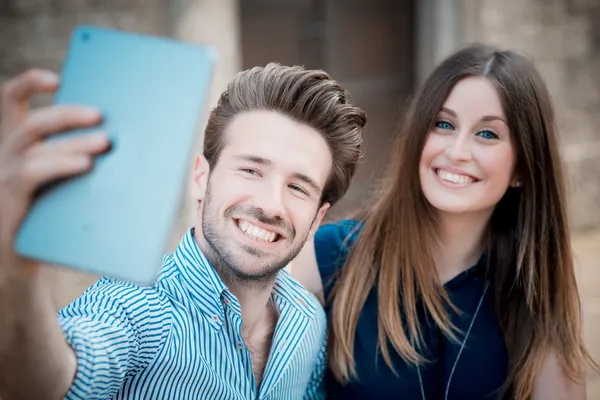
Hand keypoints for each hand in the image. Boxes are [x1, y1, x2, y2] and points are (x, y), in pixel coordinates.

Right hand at [0, 68, 109, 278]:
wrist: (20, 257)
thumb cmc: (49, 213)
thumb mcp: (61, 179)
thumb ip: (77, 155)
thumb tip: (118, 138)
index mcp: (17, 142)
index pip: (11, 100)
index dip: (30, 83)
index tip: (58, 79)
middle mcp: (5, 152)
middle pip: (32, 121)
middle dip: (67, 114)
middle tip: (101, 115)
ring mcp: (4, 173)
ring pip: (35, 146)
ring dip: (72, 141)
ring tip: (104, 142)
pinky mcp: (9, 196)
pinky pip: (32, 173)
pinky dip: (60, 165)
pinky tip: (85, 165)